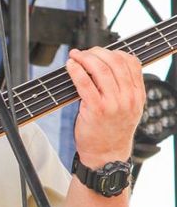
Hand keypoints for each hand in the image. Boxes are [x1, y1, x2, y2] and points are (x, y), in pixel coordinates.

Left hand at [66, 47, 145, 167]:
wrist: (107, 154)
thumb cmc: (112, 130)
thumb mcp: (128, 108)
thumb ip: (123, 88)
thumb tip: (105, 64)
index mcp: (137, 94)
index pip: (131, 62)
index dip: (112, 51)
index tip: (99, 52)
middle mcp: (128, 97)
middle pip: (114, 62)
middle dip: (96, 52)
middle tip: (83, 53)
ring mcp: (113, 103)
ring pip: (100, 69)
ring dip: (84, 58)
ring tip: (74, 56)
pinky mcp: (96, 109)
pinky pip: (85, 83)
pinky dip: (76, 71)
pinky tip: (70, 66)